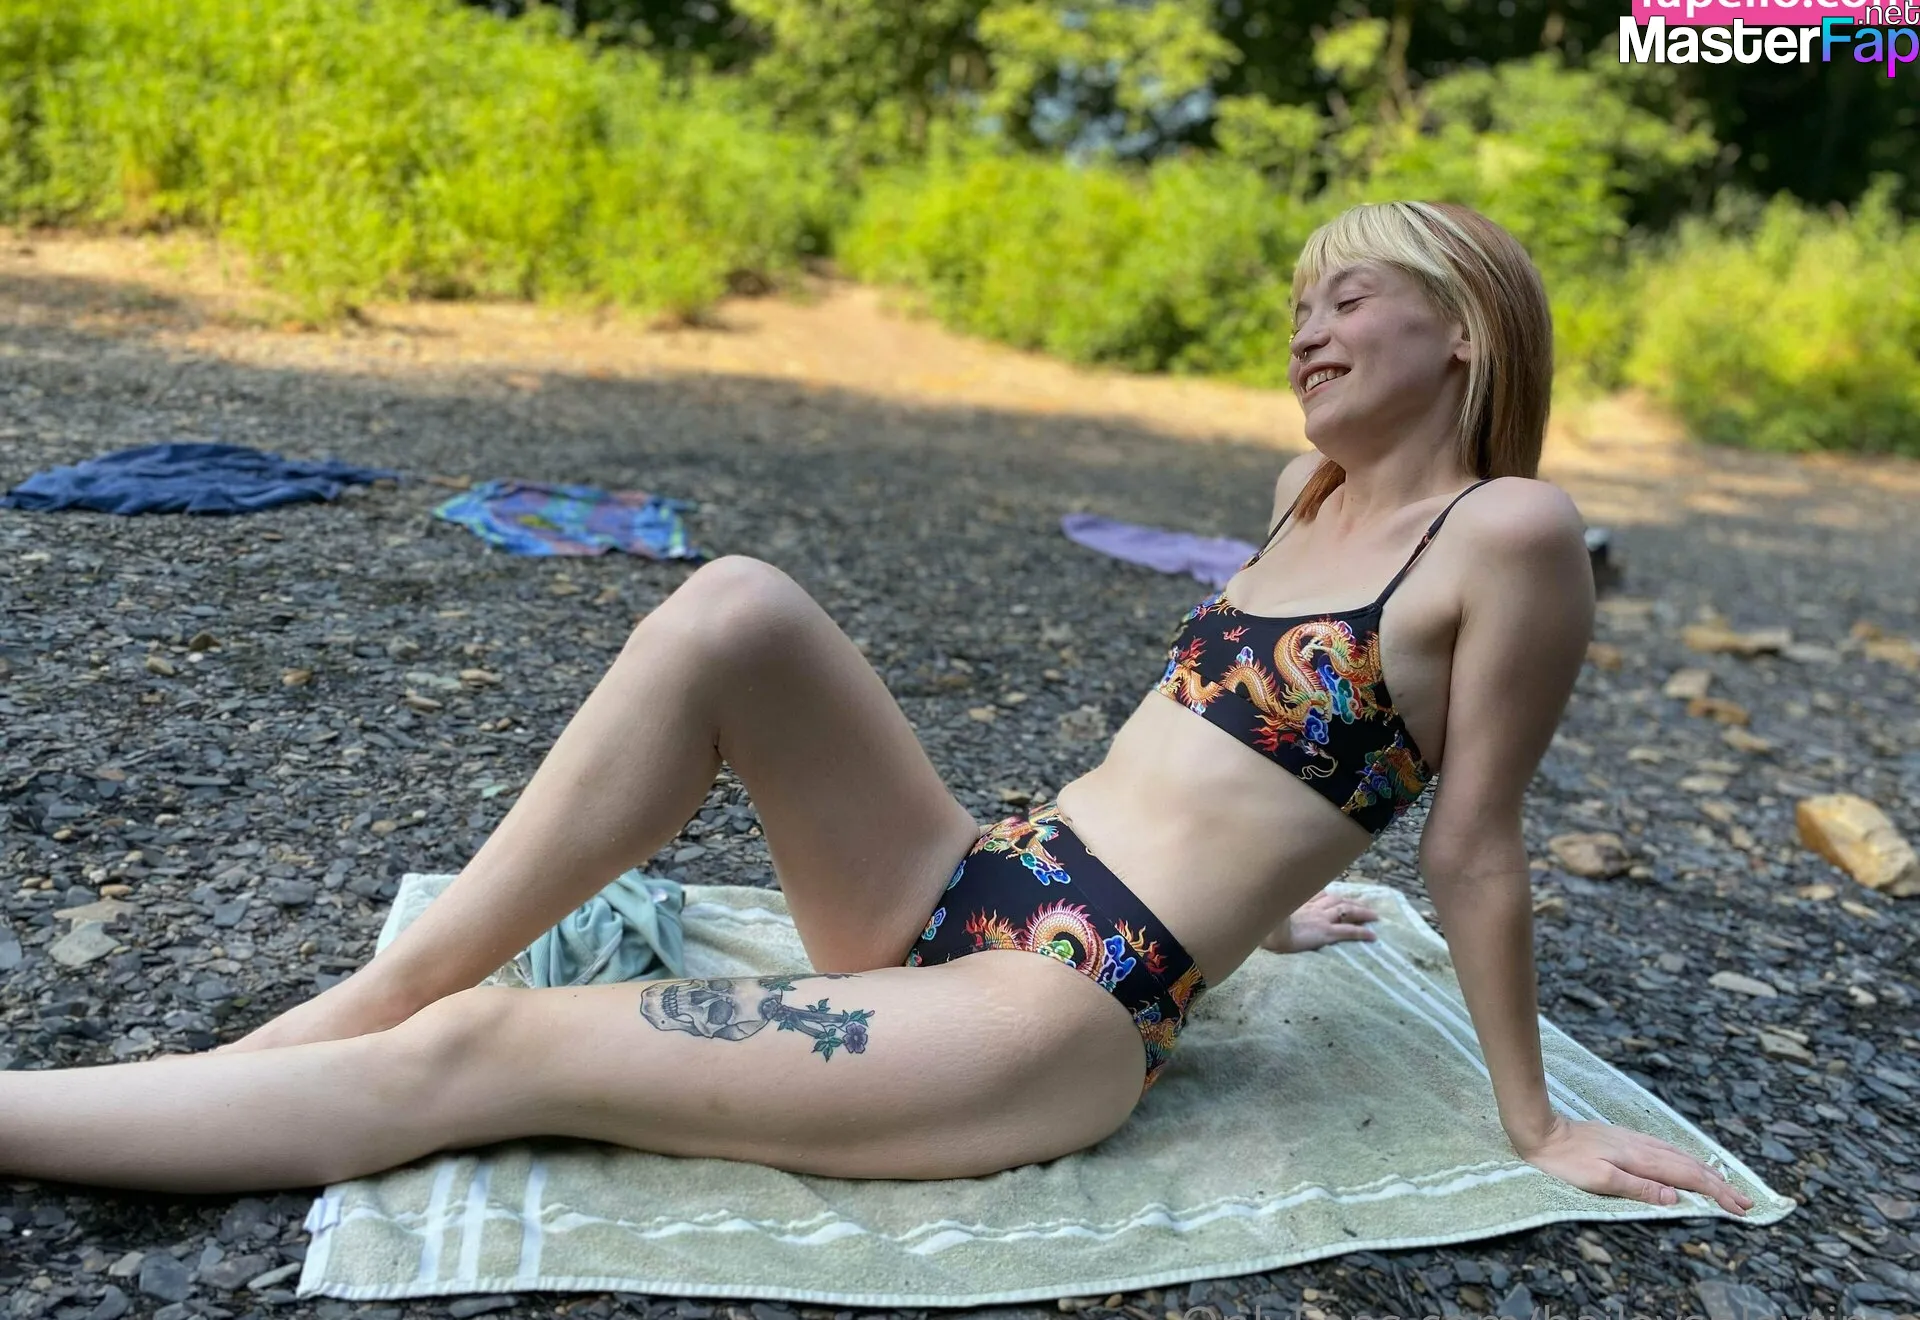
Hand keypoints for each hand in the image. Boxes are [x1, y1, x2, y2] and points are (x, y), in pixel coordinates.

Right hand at [1261, 890, 1378, 953]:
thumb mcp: (1270, 912)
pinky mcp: (1326, 932)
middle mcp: (1313, 908)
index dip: (1331, 895)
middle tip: (1365, 904)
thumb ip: (1277, 907)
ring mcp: (1321, 919)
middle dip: (1351, 900)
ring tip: (1374, 915)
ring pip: (1346, 911)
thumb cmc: (1264, 925)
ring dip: (1361, 911)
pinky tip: (1373, 936)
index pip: (1320, 895)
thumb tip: (1270, 902)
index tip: (1338, 896)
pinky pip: (1348, 931)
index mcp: (1299, 903)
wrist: (1268, 934)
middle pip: (1337, 900)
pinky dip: (1361, 932)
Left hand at [1514, 1114, 1754, 1215]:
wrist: (1541, 1132)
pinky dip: (1687, 1160)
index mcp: (1641, 1160)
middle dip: (1721, 1186)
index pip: (1688, 1179)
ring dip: (1707, 1172)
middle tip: (1747, 1203)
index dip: (1716, 1194)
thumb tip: (1674, 1198)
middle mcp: (1644, 1148)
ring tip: (1727, 1185)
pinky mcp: (1627, 1139)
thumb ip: (1637, 1188)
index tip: (1740, 1209)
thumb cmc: (1565, 1162)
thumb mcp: (1598, 1180)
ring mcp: (1636, 1141)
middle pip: (1691, 1167)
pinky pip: (1668, 1151)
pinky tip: (1688, 1163)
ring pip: (1681, 1157)